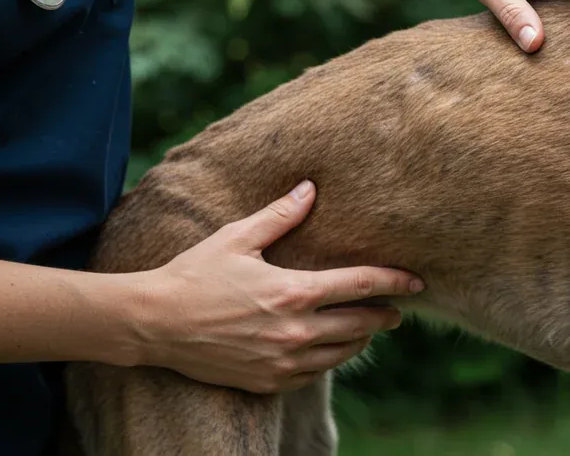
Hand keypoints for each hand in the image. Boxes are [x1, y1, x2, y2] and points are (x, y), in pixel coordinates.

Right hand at [132, 181, 423, 392]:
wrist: (153, 324)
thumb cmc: (194, 275)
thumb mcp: (237, 237)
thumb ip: (279, 215)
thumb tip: (309, 188)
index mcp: (293, 291)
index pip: (360, 286)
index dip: (394, 282)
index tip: (416, 281)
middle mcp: (295, 331)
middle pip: (361, 324)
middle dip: (385, 315)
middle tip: (399, 309)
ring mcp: (282, 361)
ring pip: (342, 353)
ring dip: (361, 339)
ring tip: (369, 326)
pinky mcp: (268, 381)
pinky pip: (314, 374)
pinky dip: (330, 359)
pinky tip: (331, 348)